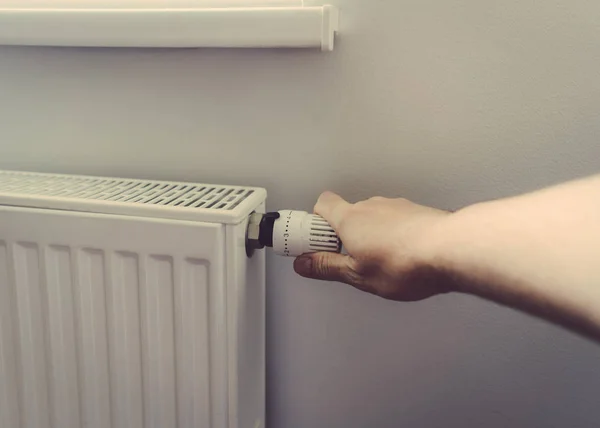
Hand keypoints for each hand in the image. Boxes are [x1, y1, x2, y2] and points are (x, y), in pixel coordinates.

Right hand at [293, 191, 451, 300]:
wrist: (453, 249)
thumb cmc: (407, 262)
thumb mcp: (358, 275)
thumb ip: (327, 267)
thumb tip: (304, 264)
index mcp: (350, 219)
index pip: (321, 205)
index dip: (313, 224)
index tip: (312, 246)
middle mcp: (371, 206)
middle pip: (346, 213)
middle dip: (342, 235)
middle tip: (346, 261)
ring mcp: (396, 207)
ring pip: (372, 218)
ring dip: (369, 235)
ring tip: (378, 263)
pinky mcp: (416, 212)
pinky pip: (394, 221)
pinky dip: (391, 235)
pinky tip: (401, 256)